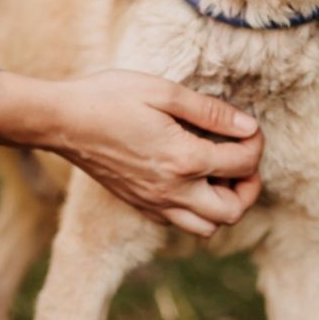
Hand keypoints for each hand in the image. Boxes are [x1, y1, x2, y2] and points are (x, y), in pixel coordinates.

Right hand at [35, 71, 263, 236]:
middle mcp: (172, 191)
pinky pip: (181, 224)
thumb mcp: (164, 92)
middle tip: (243, 159)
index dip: (256, 143)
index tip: (249, 127)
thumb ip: (210, 111)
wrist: (62, 120)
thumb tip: (247, 125)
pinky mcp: (140, 206)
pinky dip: (197, 210)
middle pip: (232, 211)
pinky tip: (191, 179)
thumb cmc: (110, 98)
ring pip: (208, 228)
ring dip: (225, 204)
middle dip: (249, 186)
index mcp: (183, 159)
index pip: (242, 164)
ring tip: (220, 173)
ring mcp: (154, 203)